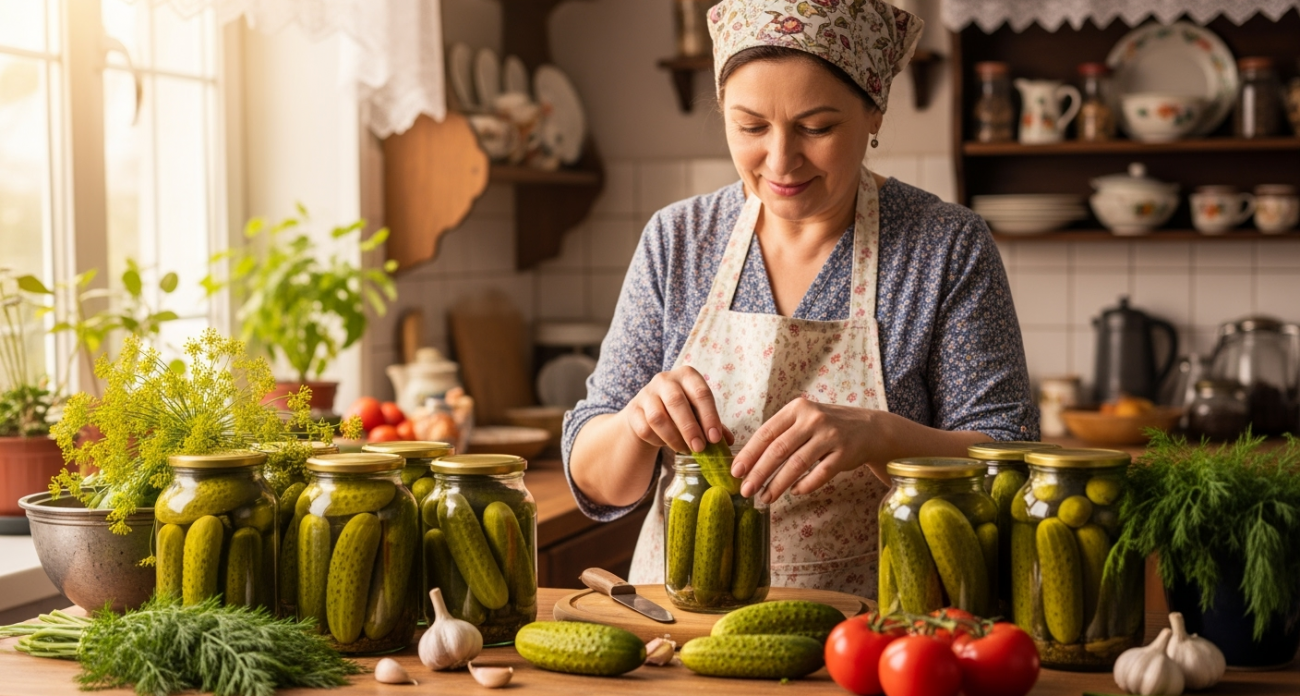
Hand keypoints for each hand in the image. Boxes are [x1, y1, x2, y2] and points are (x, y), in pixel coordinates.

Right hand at [622, 366, 732, 453]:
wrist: (649, 412)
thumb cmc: (682, 411)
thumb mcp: (700, 413)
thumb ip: (714, 425)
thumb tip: (728, 442)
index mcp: (687, 375)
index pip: (700, 392)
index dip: (709, 416)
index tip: (715, 438)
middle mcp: (665, 379)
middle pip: (676, 402)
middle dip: (690, 428)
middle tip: (699, 448)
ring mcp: (646, 393)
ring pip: (658, 417)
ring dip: (674, 437)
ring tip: (685, 450)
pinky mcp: (633, 410)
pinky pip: (645, 429)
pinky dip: (658, 440)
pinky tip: (667, 444)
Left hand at [731, 397, 884, 501]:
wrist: (870, 429)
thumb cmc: (828, 427)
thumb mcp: (804, 420)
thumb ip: (780, 434)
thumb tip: (748, 461)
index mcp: (797, 409)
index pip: (766, 433)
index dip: (749, 454)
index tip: (736, 471)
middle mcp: (813, 419)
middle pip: (779, 449)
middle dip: (759, 472)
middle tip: (745, 490)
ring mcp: (831, 435)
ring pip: (797, 464)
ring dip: (778, 484)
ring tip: (765, 497)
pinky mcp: (845, 453)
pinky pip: (820, 474)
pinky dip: (805, 485)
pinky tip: (794, 492)